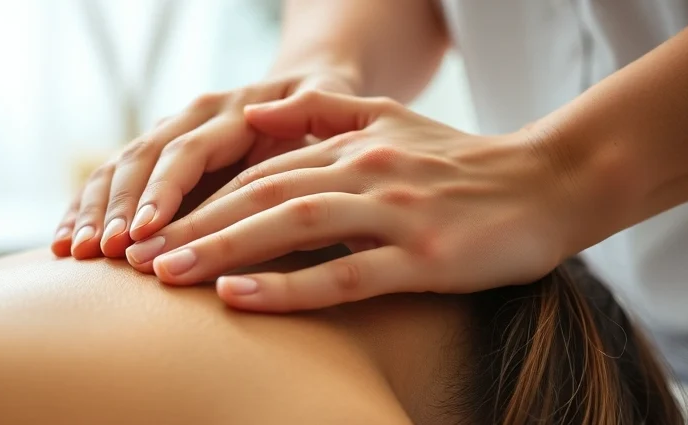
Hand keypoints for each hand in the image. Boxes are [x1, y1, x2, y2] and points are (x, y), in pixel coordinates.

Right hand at [50, 71, 359, 258]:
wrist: (299, 97)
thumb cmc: (320, 119)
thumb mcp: (326, 108)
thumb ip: (306, 113)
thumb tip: (262, 117)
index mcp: (229, 111)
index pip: (186, 151)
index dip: (161, 191)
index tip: (142, 229)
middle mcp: (189, 118)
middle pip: (141, 160)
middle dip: (116, 207)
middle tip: (101, 250)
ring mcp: (167, 135)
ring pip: (118, 168)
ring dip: (91, 210)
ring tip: (76, 251)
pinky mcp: (154, 157)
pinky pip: (110, 180)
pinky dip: (84, 210)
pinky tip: (65, 243)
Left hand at [125, 91, 575, 311]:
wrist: (551, 184)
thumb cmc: (463, 163)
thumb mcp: (391, 121)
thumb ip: (322, 112)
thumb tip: (257, 114)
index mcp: (351, 146)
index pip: (259, 173)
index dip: (201, 201)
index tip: (154, 229)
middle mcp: (365, 172)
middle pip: (261, 196)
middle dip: (193, 227)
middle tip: (136, 258)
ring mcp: (395, 214)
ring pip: (292, 228)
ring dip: (223, 250)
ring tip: (166, 276)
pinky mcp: (426, 257)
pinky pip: (345, 274)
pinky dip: (288, 286)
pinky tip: (239, 298)